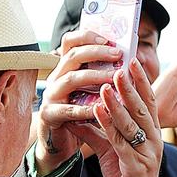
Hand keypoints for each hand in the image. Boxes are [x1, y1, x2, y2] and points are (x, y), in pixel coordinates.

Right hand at [35, 30, 121, 175]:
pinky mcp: (50, 115)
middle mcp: (57, 77)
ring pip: (70, 79)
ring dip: (93, 76)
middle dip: (97, 53)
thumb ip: (103, 76)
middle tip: (118, 54)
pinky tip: (102, 108)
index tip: (109, 38)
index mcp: (67, 68)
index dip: (87, 36)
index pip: (71, 42)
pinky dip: (86, 108)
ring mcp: (51, 95)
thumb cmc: (83, 113)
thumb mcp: (92, 91)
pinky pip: (68, 110)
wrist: (62, 141)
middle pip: (73, 56)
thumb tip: (127, 60)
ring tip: (113, 77)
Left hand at [92, 58, 172, 176]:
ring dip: (117, 102)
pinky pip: (121, 142)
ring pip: (132, 123)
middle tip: (120, 64)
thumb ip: (100, 132)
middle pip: (143, 108)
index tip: (131, 61)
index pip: (149, 102)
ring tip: (104, 84)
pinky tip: (97, 111)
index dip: (141, 82)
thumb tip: (80, 113)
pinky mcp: (136, 167)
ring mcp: (147, 154)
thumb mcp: (112, 150)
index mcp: (152, 134)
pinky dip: (108, 124)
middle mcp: (154, 140)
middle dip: (131, 86)